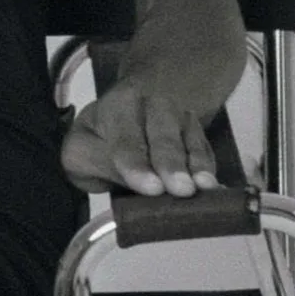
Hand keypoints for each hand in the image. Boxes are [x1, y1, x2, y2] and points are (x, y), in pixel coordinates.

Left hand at [60, 80, 222, 197]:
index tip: (152, 188)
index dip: (137, 165)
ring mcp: (178, 116)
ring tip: (204, 186)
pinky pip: (204, 148)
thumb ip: (94, 164)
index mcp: (117, 108)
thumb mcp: (81, 147)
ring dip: (196, 164)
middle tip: (181, 189)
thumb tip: (122, 181)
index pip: (125, 138)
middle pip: (161, 135)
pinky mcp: (195, 131)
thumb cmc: (102, 137)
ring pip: (188, 139)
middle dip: (171, 163)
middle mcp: (150, 106)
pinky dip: (208, 167)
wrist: (134, 108)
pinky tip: (212, 186)